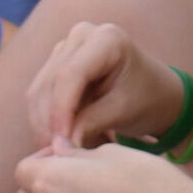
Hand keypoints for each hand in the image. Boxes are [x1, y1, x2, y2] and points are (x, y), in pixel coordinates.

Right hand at [25, 21, 185, 149]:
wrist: (154, 92)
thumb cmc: (147, 98)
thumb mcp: (124, 111)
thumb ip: (90, 123)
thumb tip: (58, 145)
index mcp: (107, 39)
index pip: (70, 75)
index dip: (60, 111)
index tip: (60, 144)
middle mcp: (82, 35)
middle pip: (50, 83)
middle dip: (50, 123)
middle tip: (59, 156)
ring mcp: (66, 47)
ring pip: (39, 91)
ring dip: (45, 125)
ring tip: (65, 152)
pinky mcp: (56, 63)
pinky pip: (40, 96)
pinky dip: (46, 121)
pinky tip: (61, 141)